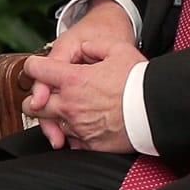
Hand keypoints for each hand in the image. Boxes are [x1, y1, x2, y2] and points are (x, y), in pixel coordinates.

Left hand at [25, 41, 144, 153]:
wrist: (157, 111)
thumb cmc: (139, 81)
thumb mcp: (119, 50)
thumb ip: (95, 46)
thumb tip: (85, 47)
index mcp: (73, 80)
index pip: (36, 70)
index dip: (35, 66)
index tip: (39, 69)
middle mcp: (70, 105)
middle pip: (32, 106)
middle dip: (36, 100)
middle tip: (45, 96)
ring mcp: (78, 127)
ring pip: (51, 124)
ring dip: (56, 117)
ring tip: (72, 110)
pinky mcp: (89, 144)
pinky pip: (71, 141)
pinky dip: (73, 134)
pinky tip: (85, 125)